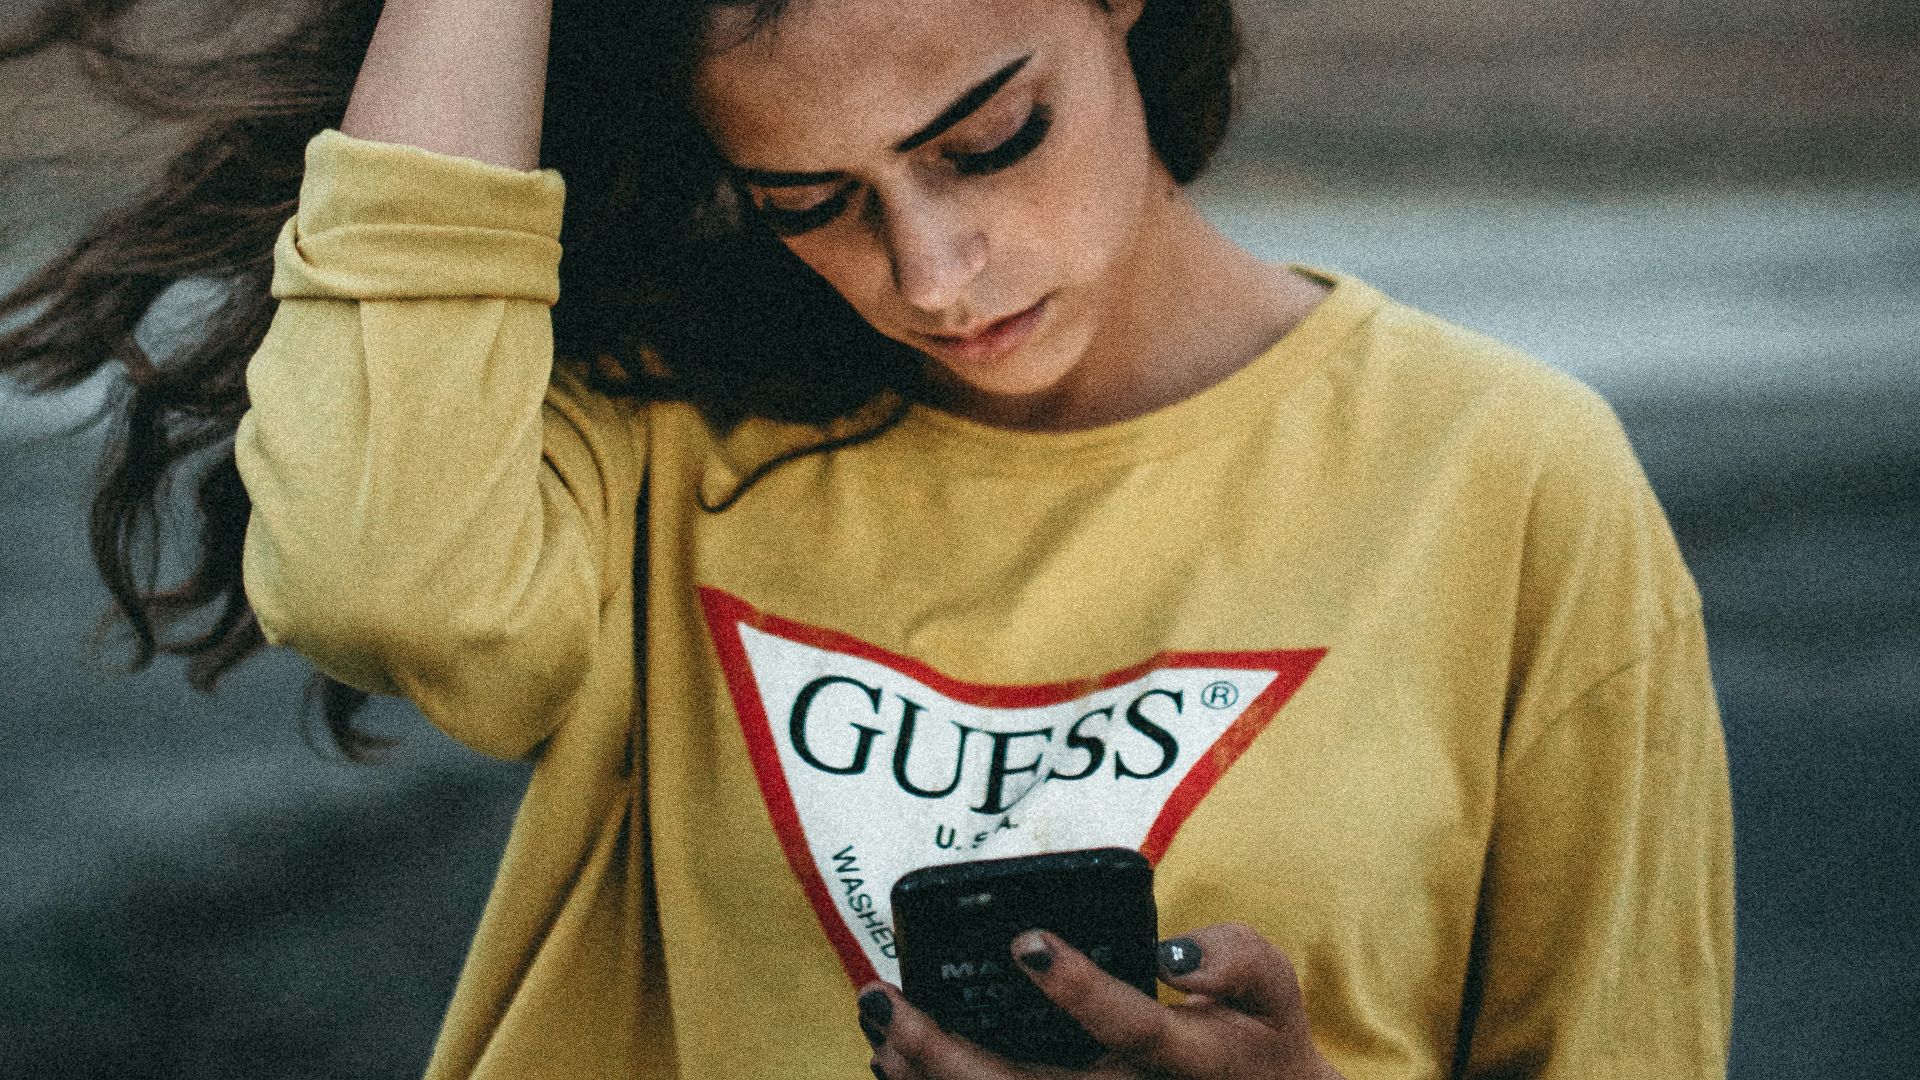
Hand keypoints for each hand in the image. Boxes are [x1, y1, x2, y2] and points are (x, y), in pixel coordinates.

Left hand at [859, 922, 1345, 1079]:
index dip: (1081, 991)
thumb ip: (1235, 959)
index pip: (1134, 1031)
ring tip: (875, 1021)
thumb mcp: (1271, 988)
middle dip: (940, 1051)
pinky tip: (894, 1063)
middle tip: (883, 998)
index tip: (1029, 943)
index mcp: (1186, 1061)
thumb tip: (1172, 954)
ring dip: (922, 1075)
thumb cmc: (1257, 1036)